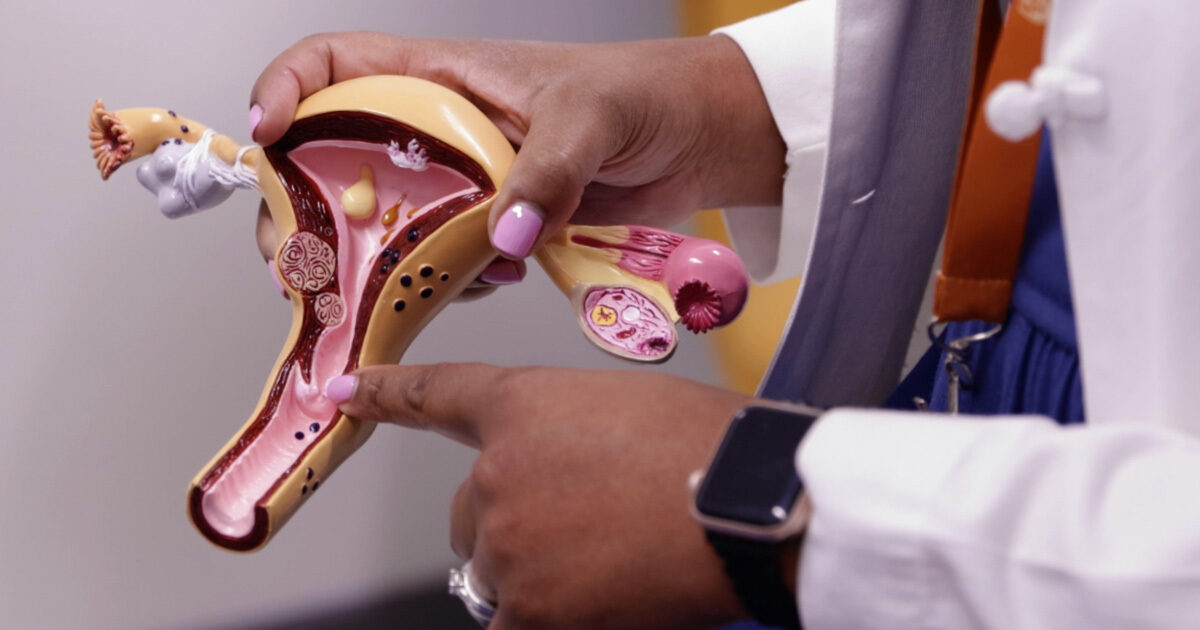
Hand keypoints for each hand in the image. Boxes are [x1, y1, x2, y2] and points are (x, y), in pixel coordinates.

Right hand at [250, 32, 784, 261]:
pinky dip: (439, 282)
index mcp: (442, 78)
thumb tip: (503, 236)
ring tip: (371, 293)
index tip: (268, 139)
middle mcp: (438, 130)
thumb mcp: (589, 119)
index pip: (333, 64)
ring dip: (370, 262)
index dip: (285, 91)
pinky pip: (441, 260)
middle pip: (334, 160)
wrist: (697, 139)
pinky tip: (468, 285)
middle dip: (304, 208)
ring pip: (384, 223)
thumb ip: (545, 173)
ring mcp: (463, 183)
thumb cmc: (643, 96)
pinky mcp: (492, 228)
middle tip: (297, 257)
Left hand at [327, 363, 753, 628]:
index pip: (438, 396)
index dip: (390, 395)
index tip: (349, 392)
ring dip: (539, 579)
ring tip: (614, 564)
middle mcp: (496, 471)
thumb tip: (569, 489)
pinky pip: (511, 625)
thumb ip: (572, 442)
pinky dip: (546, 620)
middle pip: (470, 516)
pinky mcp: (528, 608)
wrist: (748, 500)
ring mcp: (507, 542)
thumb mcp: (632, 411)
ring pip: (496, 575)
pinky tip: (594, 603)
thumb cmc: (714, 448)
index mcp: (524, 406)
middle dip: (512, 528)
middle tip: (587, 532)